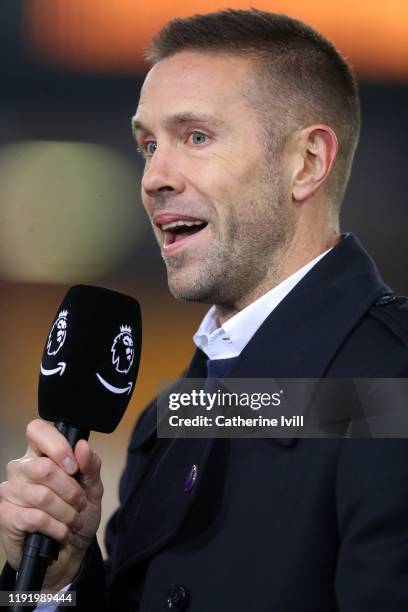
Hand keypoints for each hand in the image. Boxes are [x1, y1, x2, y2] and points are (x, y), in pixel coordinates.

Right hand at [0, 419, 103, 591]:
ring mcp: (10, 491)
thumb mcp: (93, 488)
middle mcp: (21, 469)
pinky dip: (56, 527)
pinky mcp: (6, 515)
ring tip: (74, 520)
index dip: (57, 446)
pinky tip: (62, 532)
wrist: (69, 552)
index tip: (74, 467)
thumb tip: (82, 445)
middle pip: (43, 468)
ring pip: (42, 496)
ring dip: (66, 512)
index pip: (37, 430)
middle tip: (80, 503)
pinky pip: (35, 518)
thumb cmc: (78, 514)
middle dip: (70, 490)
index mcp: (41, 454)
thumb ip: (90, 465)